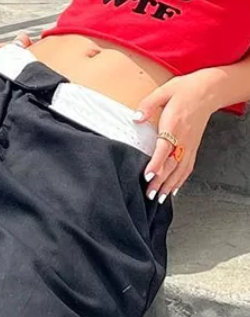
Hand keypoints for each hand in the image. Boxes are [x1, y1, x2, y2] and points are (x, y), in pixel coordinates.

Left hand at [135, 70, 220, 202]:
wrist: (209, 89)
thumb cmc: (186, 90)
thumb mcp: (164, 91)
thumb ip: (148, 105)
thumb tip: (135, 118)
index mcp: (174, 125)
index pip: (164, 148)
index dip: (156, 164)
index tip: (148, 176)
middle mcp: (183, 138)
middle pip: (171, 164)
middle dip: (160, 181)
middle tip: (150, 195)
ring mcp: (190, 144)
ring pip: (180, 169)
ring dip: (169, 185)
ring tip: (159, 198)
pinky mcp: (194, 147)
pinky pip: (188, 167)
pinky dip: (181, 180)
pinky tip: (173, 189)